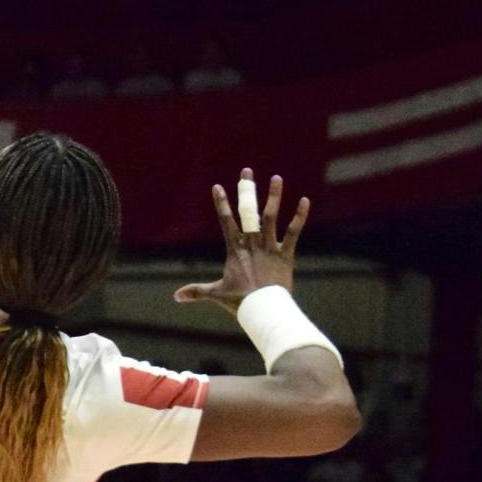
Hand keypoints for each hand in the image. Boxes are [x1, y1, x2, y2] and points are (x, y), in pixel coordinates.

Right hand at [175, 170, 309, 312]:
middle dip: (246, 191)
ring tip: (276, 177)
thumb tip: (176, 296)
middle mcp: (252, 244)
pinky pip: (293, 232)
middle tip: (246, 171)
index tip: (218, 186)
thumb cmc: (239, 302)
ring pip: (271, 217)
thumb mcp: (216, 294)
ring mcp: (269, 247)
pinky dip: (299, 217)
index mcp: (235, 250)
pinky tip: (305, 200)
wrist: (263, 310)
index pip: (226, 221)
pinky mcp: (285, 254)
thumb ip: (197, 291)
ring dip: (273, 196)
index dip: (221, 203)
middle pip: (248, 212)